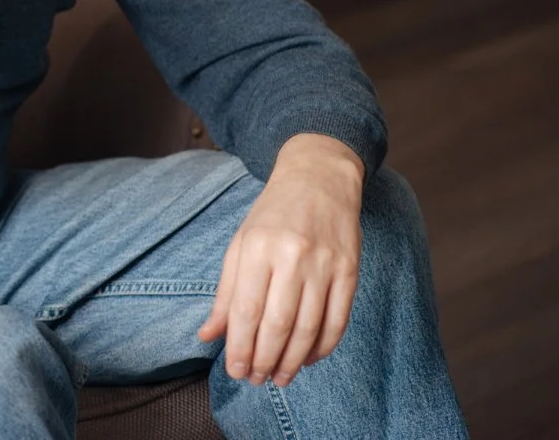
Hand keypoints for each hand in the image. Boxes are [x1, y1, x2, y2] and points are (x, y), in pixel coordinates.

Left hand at [198, 133, 363, 388]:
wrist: (318, 178)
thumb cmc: (271, 215)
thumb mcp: (240, 245)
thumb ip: (226, 293)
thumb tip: (207, 335)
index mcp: (257, 248)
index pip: (246, 310)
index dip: (240, 347)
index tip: (235, 371)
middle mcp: (292, 256)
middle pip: (278, 323)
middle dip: (265, 359)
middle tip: (256, 380)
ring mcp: (325, 264)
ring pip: (309, 327)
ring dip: (292, 360)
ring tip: (279, 377)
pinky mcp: (350, 270)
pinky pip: (338, 320)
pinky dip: (323, 347)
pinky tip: (308, 359)